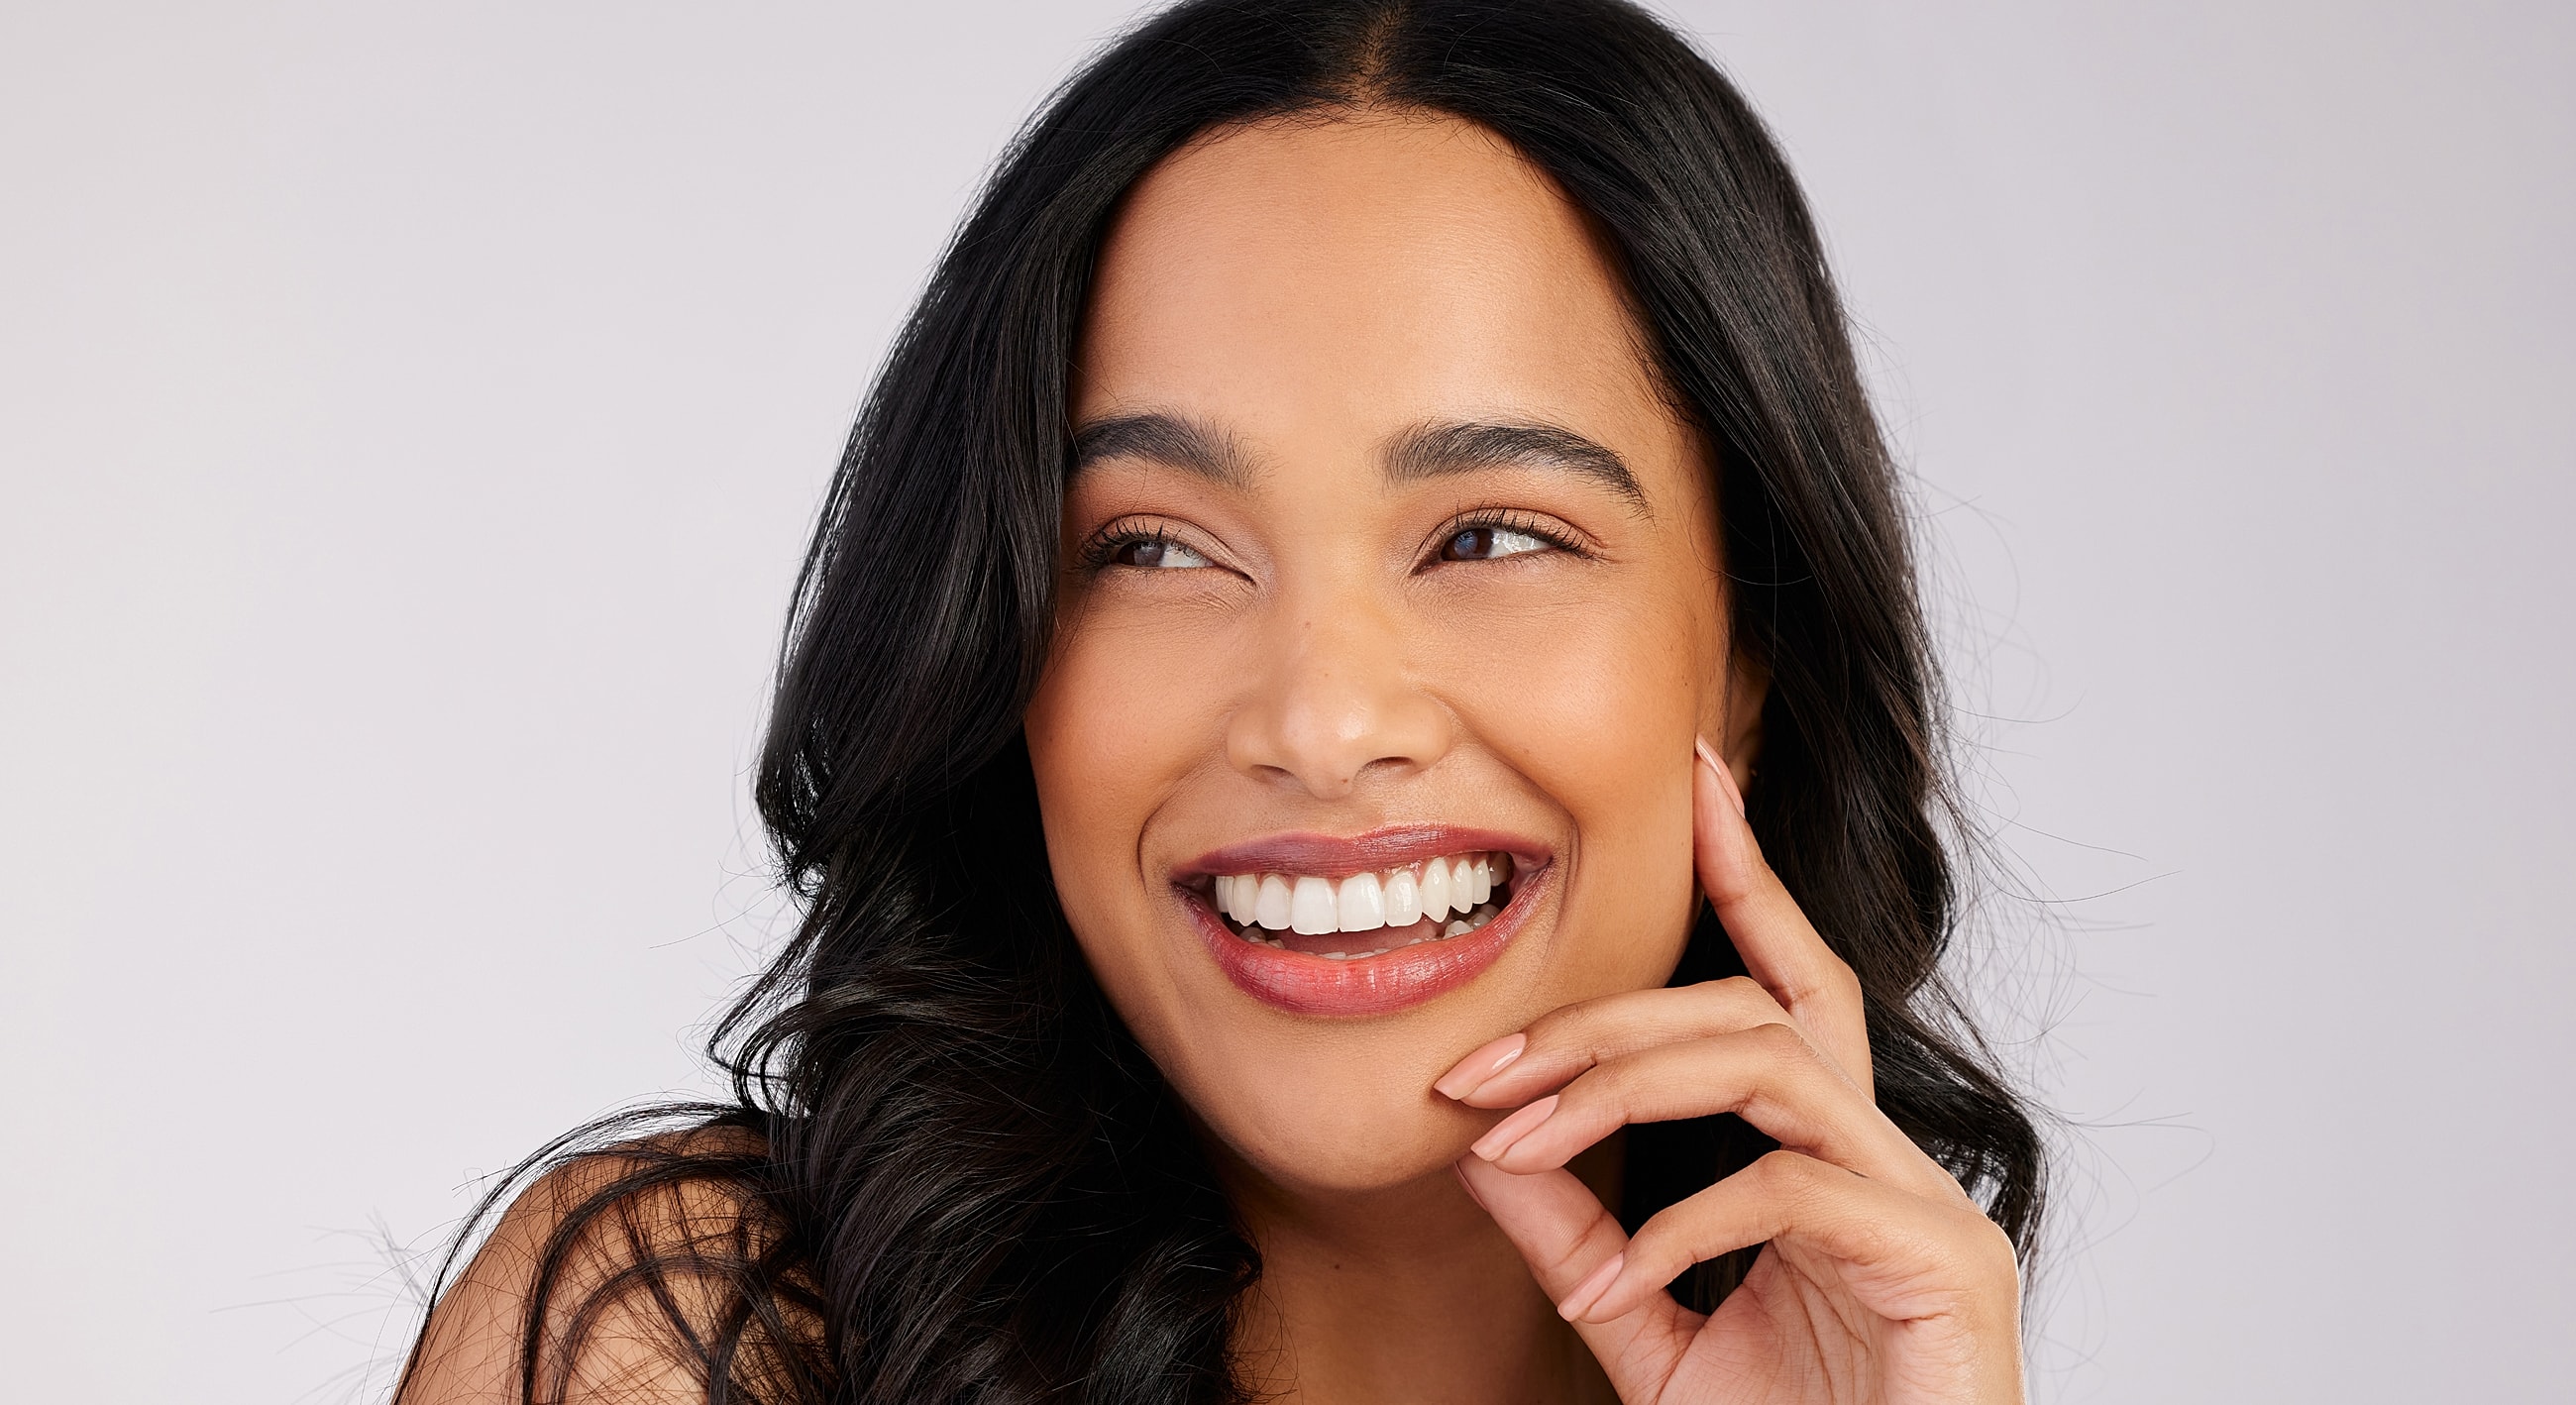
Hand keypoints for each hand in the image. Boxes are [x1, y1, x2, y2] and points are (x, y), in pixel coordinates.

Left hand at [1437, 741, 2024, 1404]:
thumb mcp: (1648, 1329)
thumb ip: (1583, 1241)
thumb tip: (1487, 1154)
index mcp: (1831, 1161)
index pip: (1790, 984)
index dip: (1746, 874)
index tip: (1695, 778)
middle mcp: (1889, 1160)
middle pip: (1745, 1015)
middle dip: (1596, 1025)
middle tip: (1471, 1072)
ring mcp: (1928, 1206)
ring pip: (1765, 1065)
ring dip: (1616, 1090)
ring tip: (1513, 1147)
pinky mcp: (1944, 1264)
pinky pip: (1789, 1189)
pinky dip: (1680, 1225)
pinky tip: (1611, 1284)